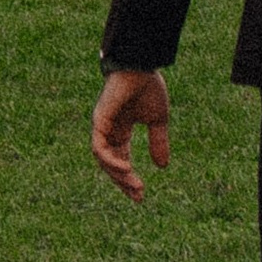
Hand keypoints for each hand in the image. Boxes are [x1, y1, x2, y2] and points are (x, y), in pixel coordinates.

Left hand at [92, 67, 170, 202]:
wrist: (141, 65)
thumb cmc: (148, 86)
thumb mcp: (157, 120)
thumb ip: (158, 141)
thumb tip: (162, 167)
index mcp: (120, 128)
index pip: (120, 158)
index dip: (128, 177)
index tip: (140, 195)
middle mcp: (108, 129)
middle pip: (110, 163)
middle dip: (123, 181)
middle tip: (138, 194)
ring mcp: (101, 125)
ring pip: (103, 158)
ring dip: (117, 174)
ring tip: (134, 184)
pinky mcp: (99, 120)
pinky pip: (99, 147)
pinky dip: (110, 160)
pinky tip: (125, 169)